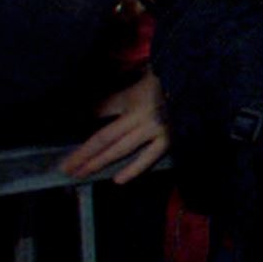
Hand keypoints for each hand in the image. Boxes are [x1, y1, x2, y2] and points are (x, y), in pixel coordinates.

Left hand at [58, 68, 169, 183]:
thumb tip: (89, 112)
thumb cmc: (164, 81)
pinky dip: (134, 169)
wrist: (196, 84)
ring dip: (100, 162)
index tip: (69, 141)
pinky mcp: (170, 139)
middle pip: (105, 138)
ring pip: (122, 149)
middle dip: (84, 154)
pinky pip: (149, 157)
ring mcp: (156, 130)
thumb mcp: (136, 83)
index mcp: (133, 101)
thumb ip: (114, 99)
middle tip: (66, 168)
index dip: (84, 131)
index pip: (101, 115)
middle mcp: (141, 117)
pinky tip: (118, 179)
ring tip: (82, 173)